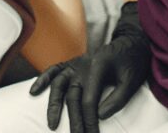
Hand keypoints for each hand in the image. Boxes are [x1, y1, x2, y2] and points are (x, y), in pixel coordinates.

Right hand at [28, 2, 150, 132]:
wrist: (131, 43)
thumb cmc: (133, 63)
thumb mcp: (132, 81)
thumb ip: (117, 98)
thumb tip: (99, 115)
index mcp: (98, 67)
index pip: (89, 99)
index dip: (89, 120)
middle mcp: (83, 64)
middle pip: (73, 95)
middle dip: (74, 120)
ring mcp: (76, 63)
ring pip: (59, 83)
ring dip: (54, 104)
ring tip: (52, 124)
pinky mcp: (73, 63)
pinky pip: (54, 70)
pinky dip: (43, 79)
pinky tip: (34, 91)